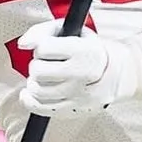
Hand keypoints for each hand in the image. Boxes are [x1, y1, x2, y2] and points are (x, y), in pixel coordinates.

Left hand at [18, 20, 141, 116]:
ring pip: (37, 90)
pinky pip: (39, 108)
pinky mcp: (71, 111)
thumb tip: (23, 44)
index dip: (42, 46)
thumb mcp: (74, 31)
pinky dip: (30, 99)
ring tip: (45, 76)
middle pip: (38, 70)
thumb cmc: (91, 50)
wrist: (118, 74)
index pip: (43, 48)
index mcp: (84, 51)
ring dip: (35, 81)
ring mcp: (76, 95)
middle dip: (38, 64)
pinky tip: (33, 91)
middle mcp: (81, 74)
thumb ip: (44, 31)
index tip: (50, 47)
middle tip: (48, 62)